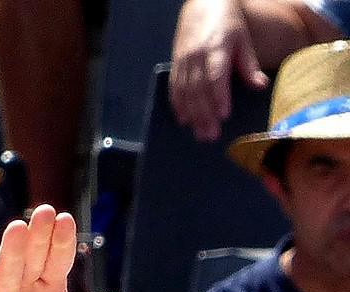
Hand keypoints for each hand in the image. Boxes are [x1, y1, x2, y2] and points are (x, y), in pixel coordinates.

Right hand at [170, 0, 268, 140]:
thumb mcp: (243, 41)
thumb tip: (260, 87)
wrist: (202, 5)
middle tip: (211, 135)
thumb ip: (249, 66)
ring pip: (186, 92)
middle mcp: (196, 56)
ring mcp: (183, 61)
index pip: (216, 76)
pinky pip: (174, 88)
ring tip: (199, 133)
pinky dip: (178, 105)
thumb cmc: (228, 24)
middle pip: (199, 90)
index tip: (224, 115)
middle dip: (204, 114)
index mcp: (216, 48)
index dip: (219, 97)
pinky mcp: (175, 64)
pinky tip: (184, 119)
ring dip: (192, 115)